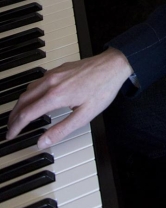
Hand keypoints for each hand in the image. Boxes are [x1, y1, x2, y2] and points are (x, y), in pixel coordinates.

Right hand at [6, 48, 132, 147]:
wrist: (114, 65)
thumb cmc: (102, 89)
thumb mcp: (84, 115)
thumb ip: (61, 130)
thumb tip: (42, 142)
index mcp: (56, 95)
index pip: (27, 114)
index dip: (16, 127)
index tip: (10, 135)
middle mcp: (51, 82)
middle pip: (23, 100)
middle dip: (13, 116)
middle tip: (10, 128)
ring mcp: (54, 73)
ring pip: (28, 89)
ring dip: (20, 104)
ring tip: (19, 116)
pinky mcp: (59, 69)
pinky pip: (37, 82)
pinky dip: (29, 93)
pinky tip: (34, 99)